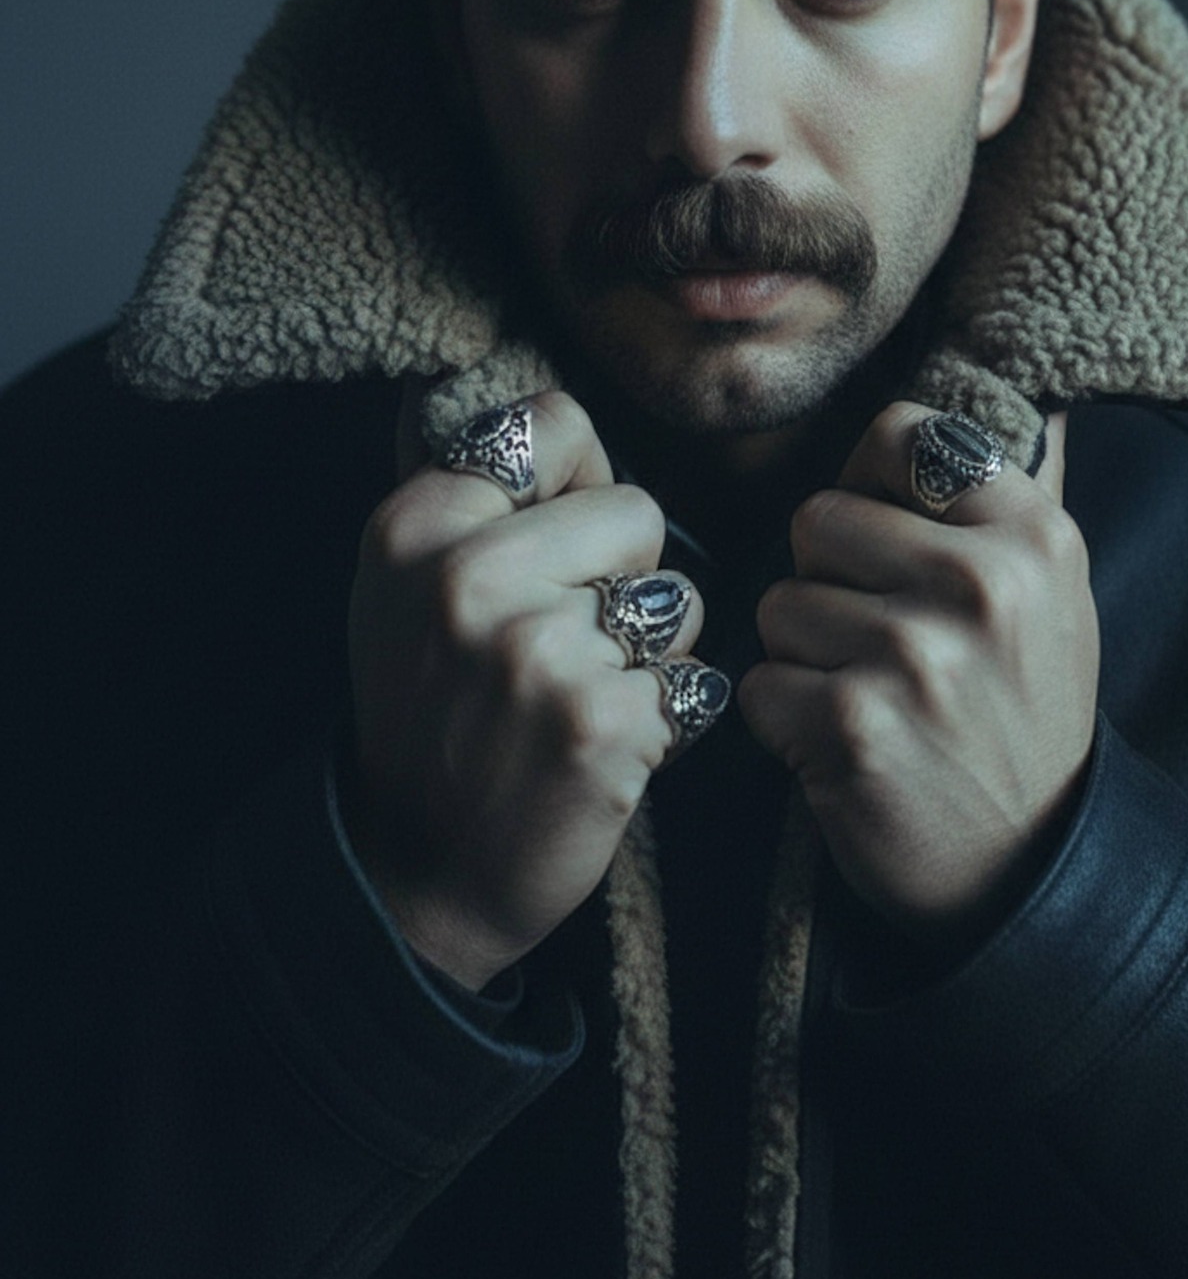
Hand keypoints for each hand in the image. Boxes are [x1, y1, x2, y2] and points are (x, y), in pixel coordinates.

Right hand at [346, 391, 715, 989]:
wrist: (419, 877)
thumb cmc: (430, 718)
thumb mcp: (400, 590)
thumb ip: (471, 496)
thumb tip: (525, 401)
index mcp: (415, 528)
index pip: (556, 424)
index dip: (578, 485)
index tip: (549, 549)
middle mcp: (468, 578)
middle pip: (637, 510)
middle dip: (624, 576)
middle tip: (561, 649)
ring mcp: (536, 653)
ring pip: (680, 598)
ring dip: (653, 653)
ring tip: (579, 701)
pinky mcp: (602, 725)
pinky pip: (696, 678)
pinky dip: (672, 718)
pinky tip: (607, 750)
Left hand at [737, 405, 1097, 946]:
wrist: (1025, 868)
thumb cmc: (1018, 718)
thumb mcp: (1049, 597)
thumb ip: (994, 502)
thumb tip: (956, 405)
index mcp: (1033, 535)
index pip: (900, 433)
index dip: (868, 484)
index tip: (885, 537)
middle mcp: (981, 584)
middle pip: (817, 516)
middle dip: (826, 579)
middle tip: (877, 642)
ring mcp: (915, 655)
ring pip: (778, 601)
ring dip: (802, 655)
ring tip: (867, 697)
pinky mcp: (850, 725)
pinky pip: (757, 681)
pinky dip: (783, 721)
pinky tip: (841, 746)